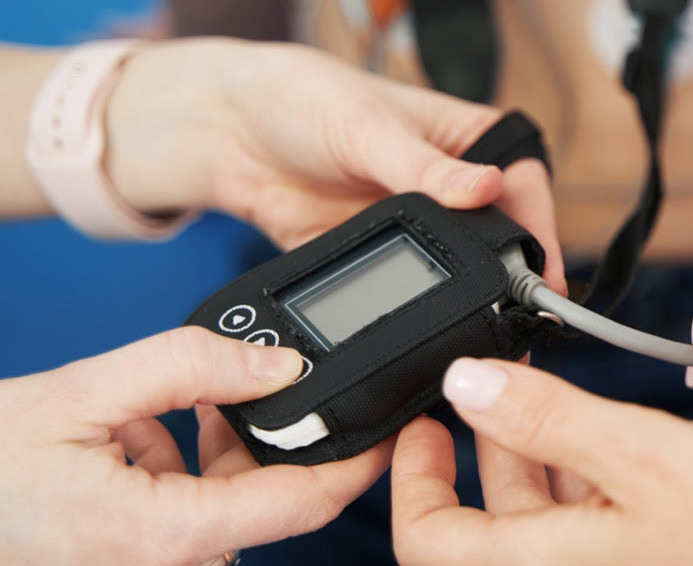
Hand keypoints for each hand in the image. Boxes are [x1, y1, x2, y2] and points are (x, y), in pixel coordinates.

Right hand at [0, 327, 391, 564]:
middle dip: (272, 436)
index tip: (392, 424)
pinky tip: (150, 427)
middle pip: (266, 498)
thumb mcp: (83, 394)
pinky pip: (192, 507)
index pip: (298, 506)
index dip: (355, 464)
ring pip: (228, 498)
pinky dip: (186, 460)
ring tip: (177, 400)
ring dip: (221, 444)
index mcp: (162, 538)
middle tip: (254, 380)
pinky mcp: (138, 556)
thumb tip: (278, 363)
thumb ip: (188, 369)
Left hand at [106, 38, 564, 290]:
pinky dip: (422, 312)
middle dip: (510, 278)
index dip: (538, 232)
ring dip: (470, 300)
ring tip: (482, 335)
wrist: (228, 131)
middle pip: (501, 239)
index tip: (543, 277)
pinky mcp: (382, 258)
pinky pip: (411, 292)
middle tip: (517, 319)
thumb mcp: (370, 128)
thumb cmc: (306, 98)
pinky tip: (431, 331)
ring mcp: (418, 225)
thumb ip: (428, 168)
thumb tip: (488, 186)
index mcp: (467, 140)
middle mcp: (452, 185)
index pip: (523, 187)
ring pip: (462, 272)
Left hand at [390, 358, 692, 565]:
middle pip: (485, 521)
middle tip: (488, 377)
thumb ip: (549, 420)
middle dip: (480, 444)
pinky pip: (584, 519)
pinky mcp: (643, 560)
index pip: (432, 539)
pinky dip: (579, 469)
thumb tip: (465, 385)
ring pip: (537, 515)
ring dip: (531, 450)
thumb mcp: (644, 458)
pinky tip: (601, 430)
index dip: (412, 477)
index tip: (421, 420)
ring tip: (542, 387)